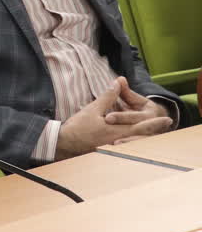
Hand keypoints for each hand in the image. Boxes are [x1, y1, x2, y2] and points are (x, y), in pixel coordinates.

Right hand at [57, 78, 171, 158]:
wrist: (64, 142)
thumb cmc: (78, 126)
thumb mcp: (93, 109)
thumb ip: (108, 97)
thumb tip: (118, 84)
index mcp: (116, 131)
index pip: (141, 127)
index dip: (154, 122)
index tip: (167, 119)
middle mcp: (118, 140)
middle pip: (140, 135)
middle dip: (153, 128)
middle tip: (166, 122)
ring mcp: (113, 145)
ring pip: (133, 139)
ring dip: (143, 133)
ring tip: (152, 127)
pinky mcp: (107, 147)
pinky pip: (124, 142)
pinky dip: (131, 137)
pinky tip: (132, 135)